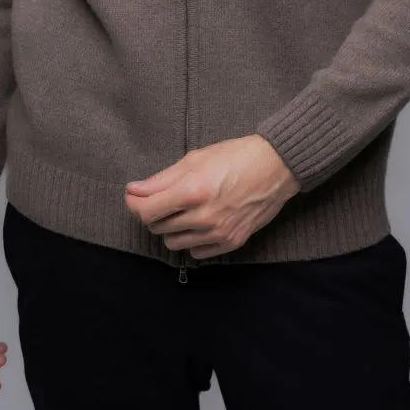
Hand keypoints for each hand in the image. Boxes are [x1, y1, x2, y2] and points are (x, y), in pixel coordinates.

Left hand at [124, 134, 300, 258]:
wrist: (275, 168)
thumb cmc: (235, 157)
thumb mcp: (195, 159)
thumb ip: (161, 179)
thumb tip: (134, 191)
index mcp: (192, 190)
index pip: (146, 211)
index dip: (134, 203)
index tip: (134, 196)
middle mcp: (203, 216)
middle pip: (157, 227)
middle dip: (154, 212)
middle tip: (164, 198)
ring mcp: (217, 232)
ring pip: (173, 243)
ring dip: (171, 228)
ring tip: (183, 210)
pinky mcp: (230, 243)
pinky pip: (195, 252)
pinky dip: (191, 240)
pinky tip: (199, 223)